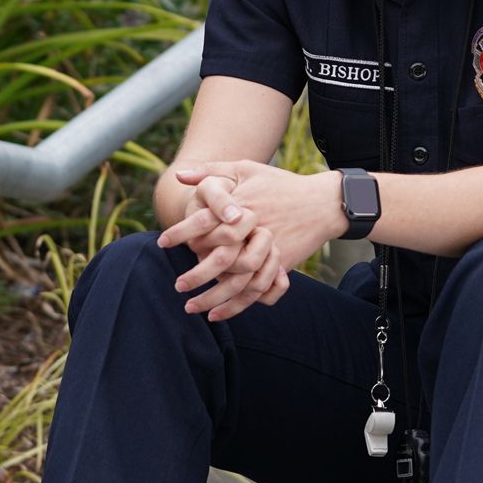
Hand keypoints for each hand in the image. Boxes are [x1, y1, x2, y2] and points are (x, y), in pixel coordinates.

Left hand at [157, 163, 343, 319]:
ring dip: (213, 299)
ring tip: (191, 308)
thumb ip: (210, 171)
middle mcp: (253, 231)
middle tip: (177, 285)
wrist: (321, 202)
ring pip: (237, 282)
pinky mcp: (280, 265)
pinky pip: (256, 291)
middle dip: (196, 275)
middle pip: (219, 259)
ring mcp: (268, 250)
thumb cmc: (279, 182)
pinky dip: (237, 305)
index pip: (203, 223)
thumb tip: (178, 175)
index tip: (162, 243)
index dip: (180, 234)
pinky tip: (218, 314)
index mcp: (240, 207)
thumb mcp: (245, 169)